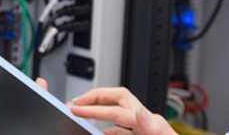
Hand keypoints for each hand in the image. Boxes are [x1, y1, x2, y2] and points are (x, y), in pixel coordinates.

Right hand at [35, 79, 175, 134]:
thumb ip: (151, 126)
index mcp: (152, 124)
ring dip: (99, 111)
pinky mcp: (146, 134)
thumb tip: (140, 113)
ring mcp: (147, 128)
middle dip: (94, 98)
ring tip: (82, 114)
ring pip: (119, 111)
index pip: (116, 111)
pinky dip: (108, 128)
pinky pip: (124, 127)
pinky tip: (99, 133)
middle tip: (75, 103)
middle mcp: (150, 122)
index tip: (76, 109)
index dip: (94, 109)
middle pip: (117, 98)